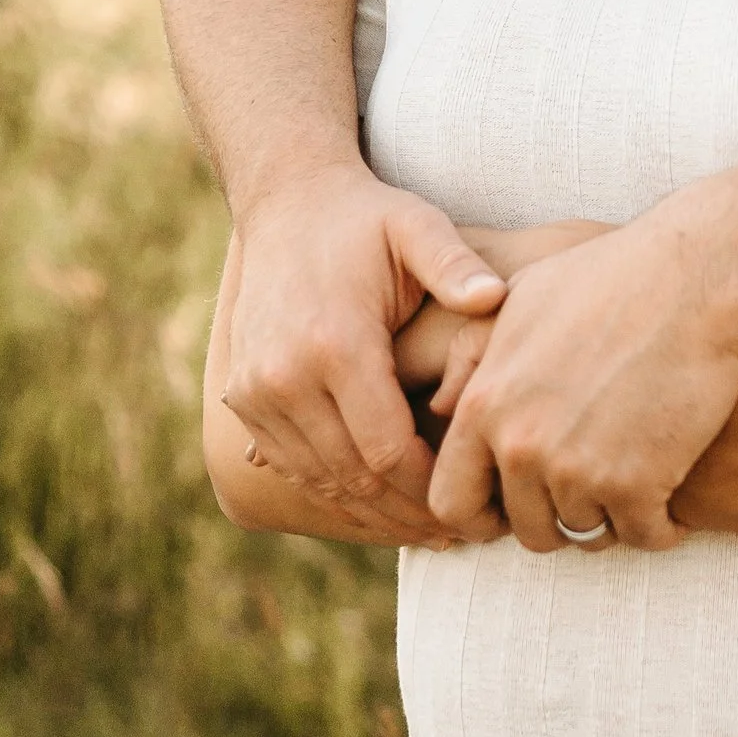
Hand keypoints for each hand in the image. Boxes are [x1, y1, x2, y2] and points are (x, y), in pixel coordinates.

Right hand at [222, 163, 508, 544]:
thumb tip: (495, 297)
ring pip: (321, 480)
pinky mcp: (243, 399)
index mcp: (335, 343)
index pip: (389, 450)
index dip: (433, 488)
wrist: (285, 203)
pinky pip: (292, 465)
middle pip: (355, 476)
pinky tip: (382, 505)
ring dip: (374, 513)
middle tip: (465, 533)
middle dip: (411, 513)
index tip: (479, 506)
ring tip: (431, 530)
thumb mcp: (416, 225)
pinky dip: (336, 491)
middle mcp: (285, 377)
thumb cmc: (367, 218)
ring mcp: (256, 392)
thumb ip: (455, 264)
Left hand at [427, 194, 737, 551]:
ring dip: (613, 516)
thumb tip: (439, 406)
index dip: (480, 518)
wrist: (696, 278)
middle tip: (594, 493)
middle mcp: (522, 447)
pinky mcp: (638, 484)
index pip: (451, 502)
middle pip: (529, 528)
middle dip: (560, 518)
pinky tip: (673, 497)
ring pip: (587, 532)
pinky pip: (643, 536)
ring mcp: (579, 470)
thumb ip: (471, 357)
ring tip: (639, 484)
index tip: (513, 513)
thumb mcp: (520, 298)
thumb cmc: (612, 276)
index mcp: (485, 405)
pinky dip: (661, 524)